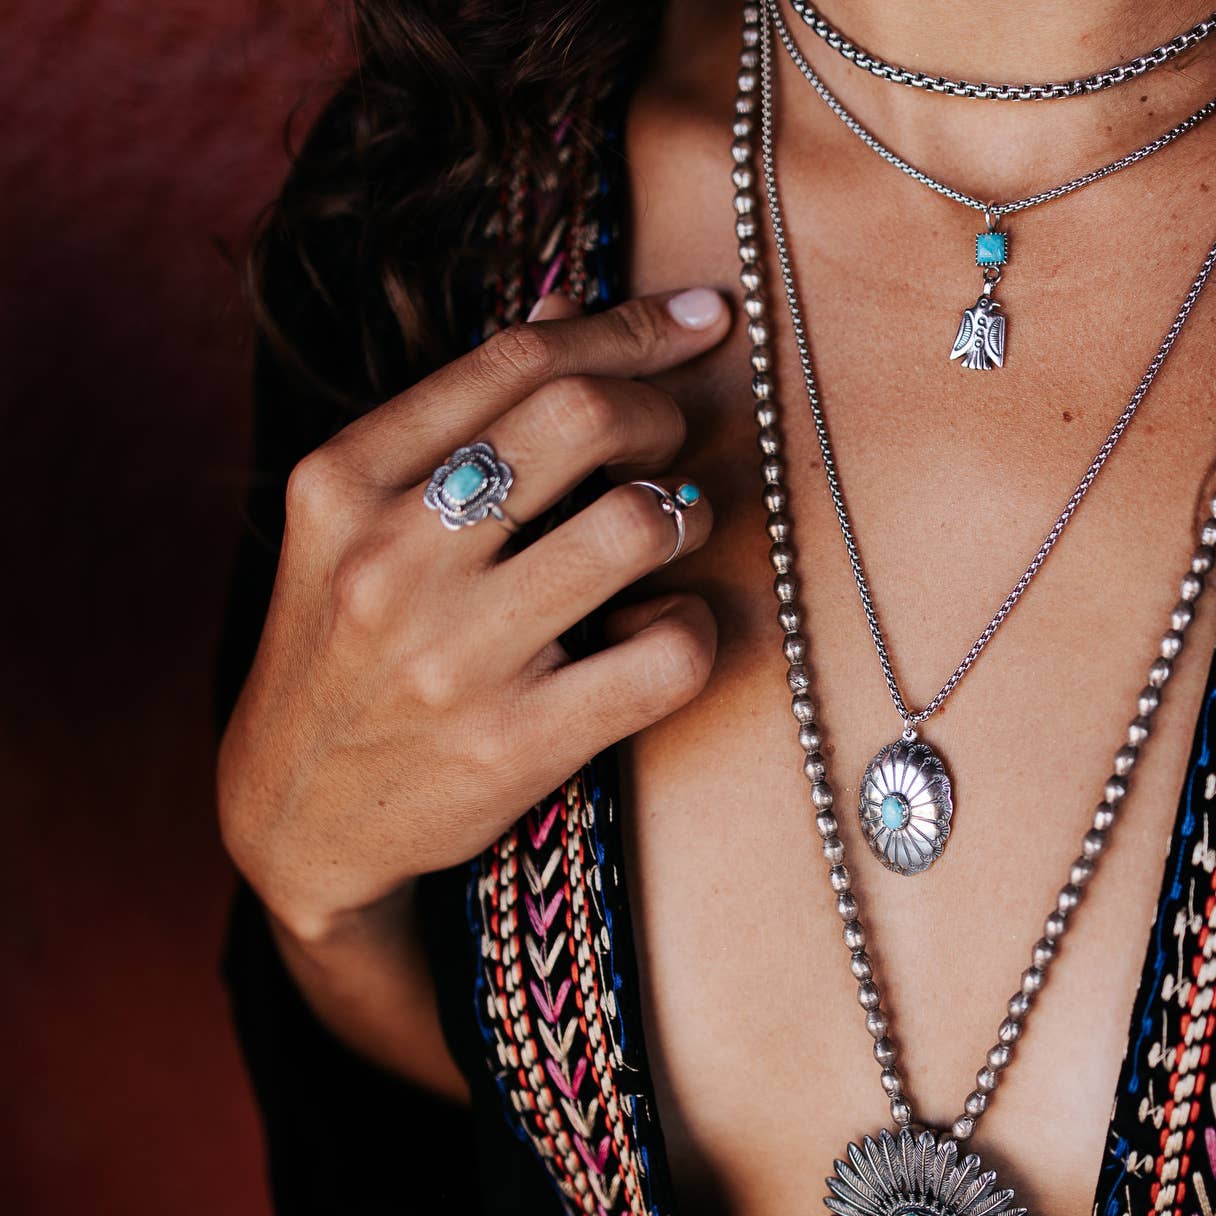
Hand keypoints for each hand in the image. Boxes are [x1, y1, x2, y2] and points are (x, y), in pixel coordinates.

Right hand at [219, 287, 729, 941]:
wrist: (293, 815)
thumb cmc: (342, 651)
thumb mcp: (356, 522)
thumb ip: (455, 414)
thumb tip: (567, 306)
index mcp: (344, 482)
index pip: (515, 360)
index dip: (630, 327)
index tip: (700, 318)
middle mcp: (389, 559)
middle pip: (581, 419)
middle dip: (659, 412)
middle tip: (669, 439)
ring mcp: (452, 657)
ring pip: (636, 526)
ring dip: (684, 512)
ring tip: (670, 528)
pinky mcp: (514, 744)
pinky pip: (667, 652)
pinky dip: (693, 623)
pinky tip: (663, 625)